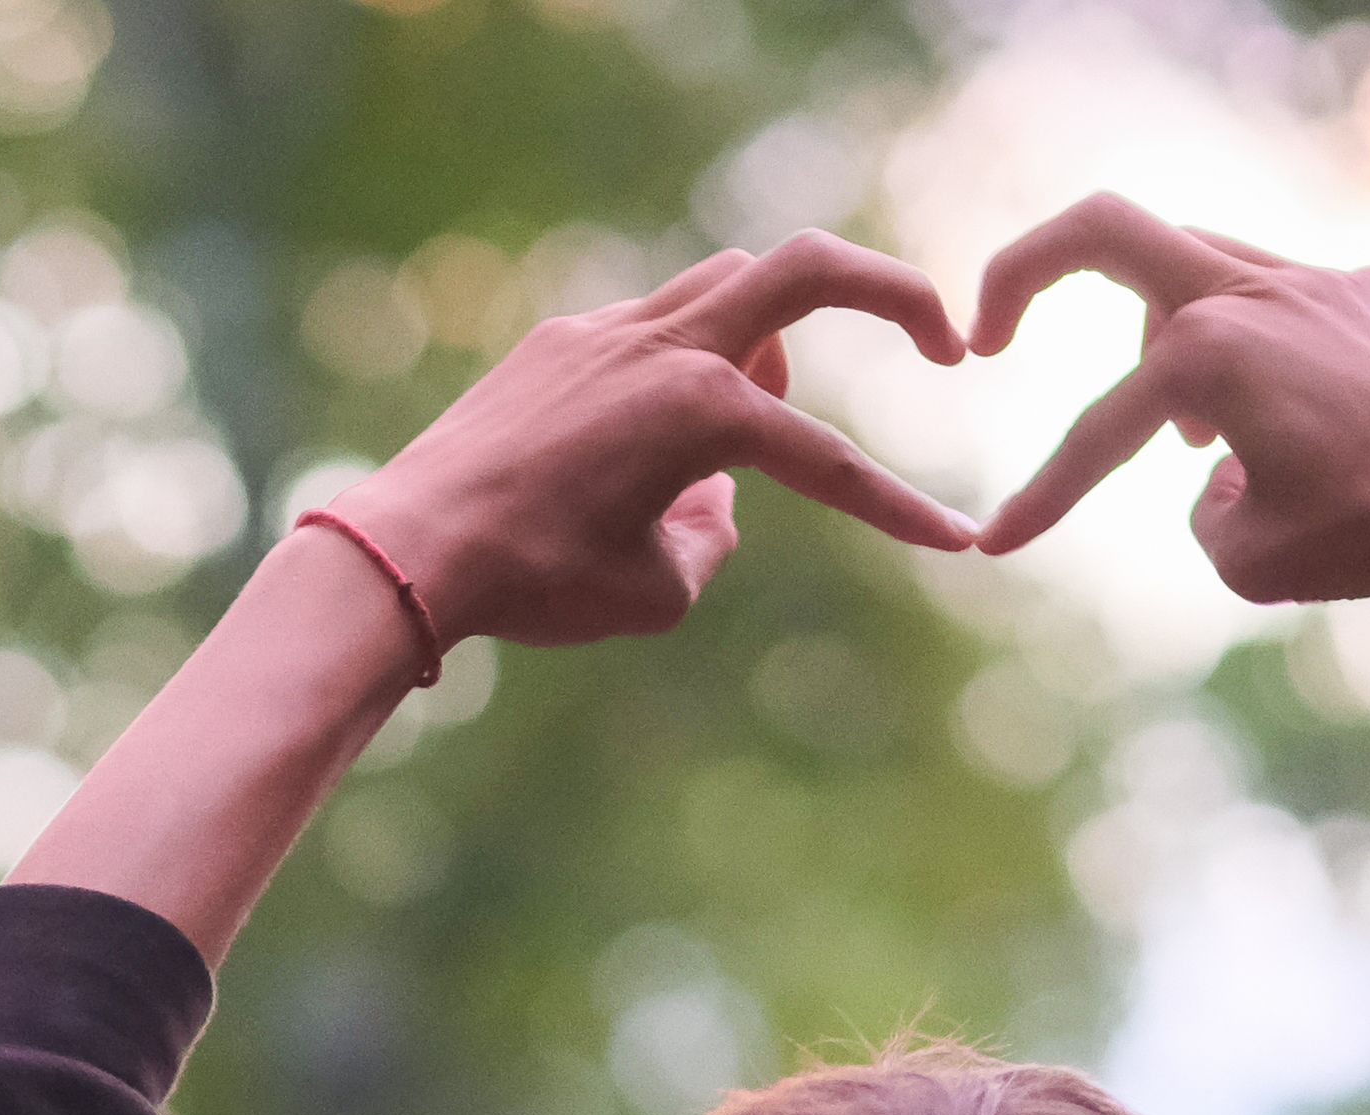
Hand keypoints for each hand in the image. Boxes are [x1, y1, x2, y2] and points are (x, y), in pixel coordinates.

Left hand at [329, 230, 977, 648]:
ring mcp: (609, 331)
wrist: (410, 549)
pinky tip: (657, 431)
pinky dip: (682, 363)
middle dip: (894, 293)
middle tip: (945, 337)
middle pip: (810, 269)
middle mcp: (667, 348)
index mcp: (706, 409)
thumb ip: (712, 537)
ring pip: (728, 283)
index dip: (900, 510)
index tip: (958, 542)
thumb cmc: (535, 582)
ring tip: (764, 407)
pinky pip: (651, 327)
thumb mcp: (656, 590)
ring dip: (773, 328)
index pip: (831, 463)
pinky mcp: (561, 341)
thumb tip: (717, 499)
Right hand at [967, 199, 1369, 598]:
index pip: (1094, 433)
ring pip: (1202, 264)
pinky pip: (1289, 304)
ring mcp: (1322, 281)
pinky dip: (1260, 353)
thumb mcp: (1250, 558)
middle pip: (1107, 230)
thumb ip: (1203, 512)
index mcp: (1203, 352)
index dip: (1040, 497)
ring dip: (1165, 334)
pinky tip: (1289, 419)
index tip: (998, 545)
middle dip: (1028, 271)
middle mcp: (1255, 293)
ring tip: (1187, 429)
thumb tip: (1219, 474)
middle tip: (990, 326)